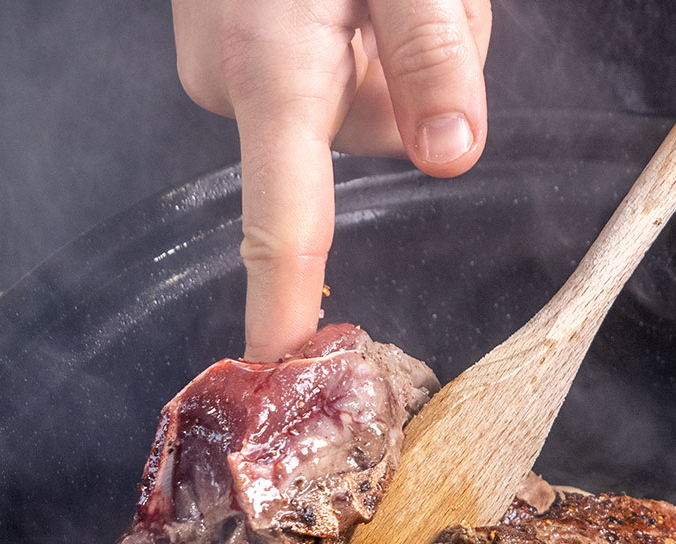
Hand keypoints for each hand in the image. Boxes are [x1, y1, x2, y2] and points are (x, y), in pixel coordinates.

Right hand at [172, 0, 491, 360]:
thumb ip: (430, 56)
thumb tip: (450, 157)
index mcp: (272, 72)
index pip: (283, 228)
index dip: (284, 313)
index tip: (283, 375)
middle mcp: (234, 83)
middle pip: (365, 140)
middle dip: (415, 83)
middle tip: (424, 3)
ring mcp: (225, 64)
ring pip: (353, 100)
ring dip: (393, 50)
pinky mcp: (229, 45)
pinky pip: (322, 66)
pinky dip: (360, 29)